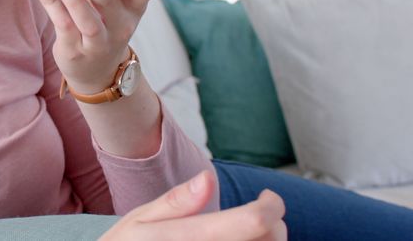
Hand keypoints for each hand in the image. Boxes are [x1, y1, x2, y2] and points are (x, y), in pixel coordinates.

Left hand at [32, 0, 171, 93]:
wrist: (97, 74)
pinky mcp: (73, 50)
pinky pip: (61, 23)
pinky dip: (50, 2)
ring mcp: (96, 42)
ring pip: (85, 19)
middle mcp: (117, 28)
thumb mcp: (116, 8)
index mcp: (131, 11)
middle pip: (110, 4)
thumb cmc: (105, 30)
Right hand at [101, 170, 286, 240]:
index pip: (255, 221)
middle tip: (258, 214)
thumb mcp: (138, 221)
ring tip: (247, 232)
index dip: (272, 205)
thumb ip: (176, 202)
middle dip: (273, 223)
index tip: (266, 197)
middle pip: (272, 240)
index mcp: (190, 239)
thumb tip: (208, 177)